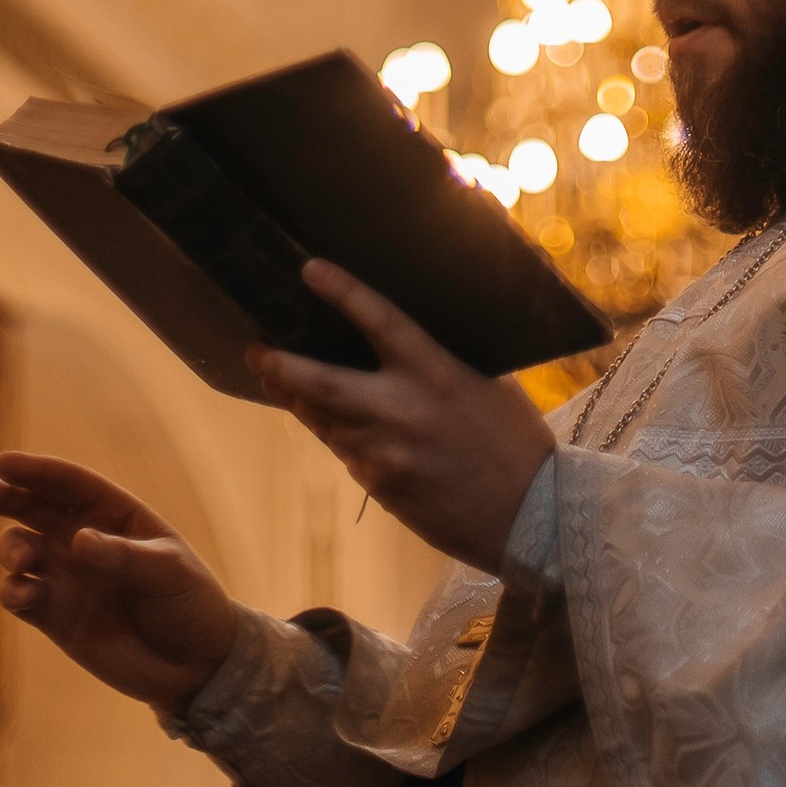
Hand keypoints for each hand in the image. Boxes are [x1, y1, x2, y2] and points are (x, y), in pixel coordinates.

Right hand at [0, 451, 236, 713]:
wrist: (193, 665)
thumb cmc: (188, 603)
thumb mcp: (167, 572)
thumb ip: (122, 557)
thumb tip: (77, 541)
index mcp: (113, 514)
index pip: (67, 483)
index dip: (34, 471)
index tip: (2, 465)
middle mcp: (83, 540)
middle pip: (33, 508)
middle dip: (4, 498)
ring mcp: (67, 578)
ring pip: (20, 549)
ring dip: (10, 548)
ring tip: (24, 560)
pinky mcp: (56, 617)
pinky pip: (21, 596)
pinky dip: (13, 592)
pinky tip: (26, 595)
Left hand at [251, 265, 550, 571]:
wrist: (529, 516)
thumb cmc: (514, 439)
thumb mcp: (486, 381)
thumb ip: (439, 358)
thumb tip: (402, 337)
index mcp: (434, 372)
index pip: (377, 320)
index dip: (340, 291)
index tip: (309, 270)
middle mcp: (400, 410)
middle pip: (319, 382)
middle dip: (279, 365)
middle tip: (256, 350)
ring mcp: (384, 454)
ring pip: (323, 420)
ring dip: (301, 400)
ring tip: (284, 382)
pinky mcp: (380, 487)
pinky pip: (346, 452)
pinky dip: (338, 434)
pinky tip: (338, 425)